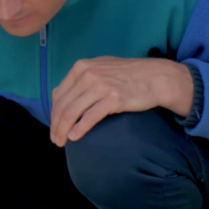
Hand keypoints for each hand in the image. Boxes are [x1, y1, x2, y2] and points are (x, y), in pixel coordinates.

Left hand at [50, 57, 193, 146]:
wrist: (156, 76)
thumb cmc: (128, 75)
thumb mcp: (100, 69)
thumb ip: (82, 80)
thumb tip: (63, 97)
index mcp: (81, 67)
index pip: (58, 94)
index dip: (53, 113)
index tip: (54, 126)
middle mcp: (87, 75)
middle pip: (62, 105)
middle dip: (55, 125)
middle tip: (55, 139)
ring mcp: (100, 86)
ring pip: (72, 112)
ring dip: (63, 130)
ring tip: (62, 141)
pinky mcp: (113, 98)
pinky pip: (89, 117)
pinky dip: (79, 129)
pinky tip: (75, 137)